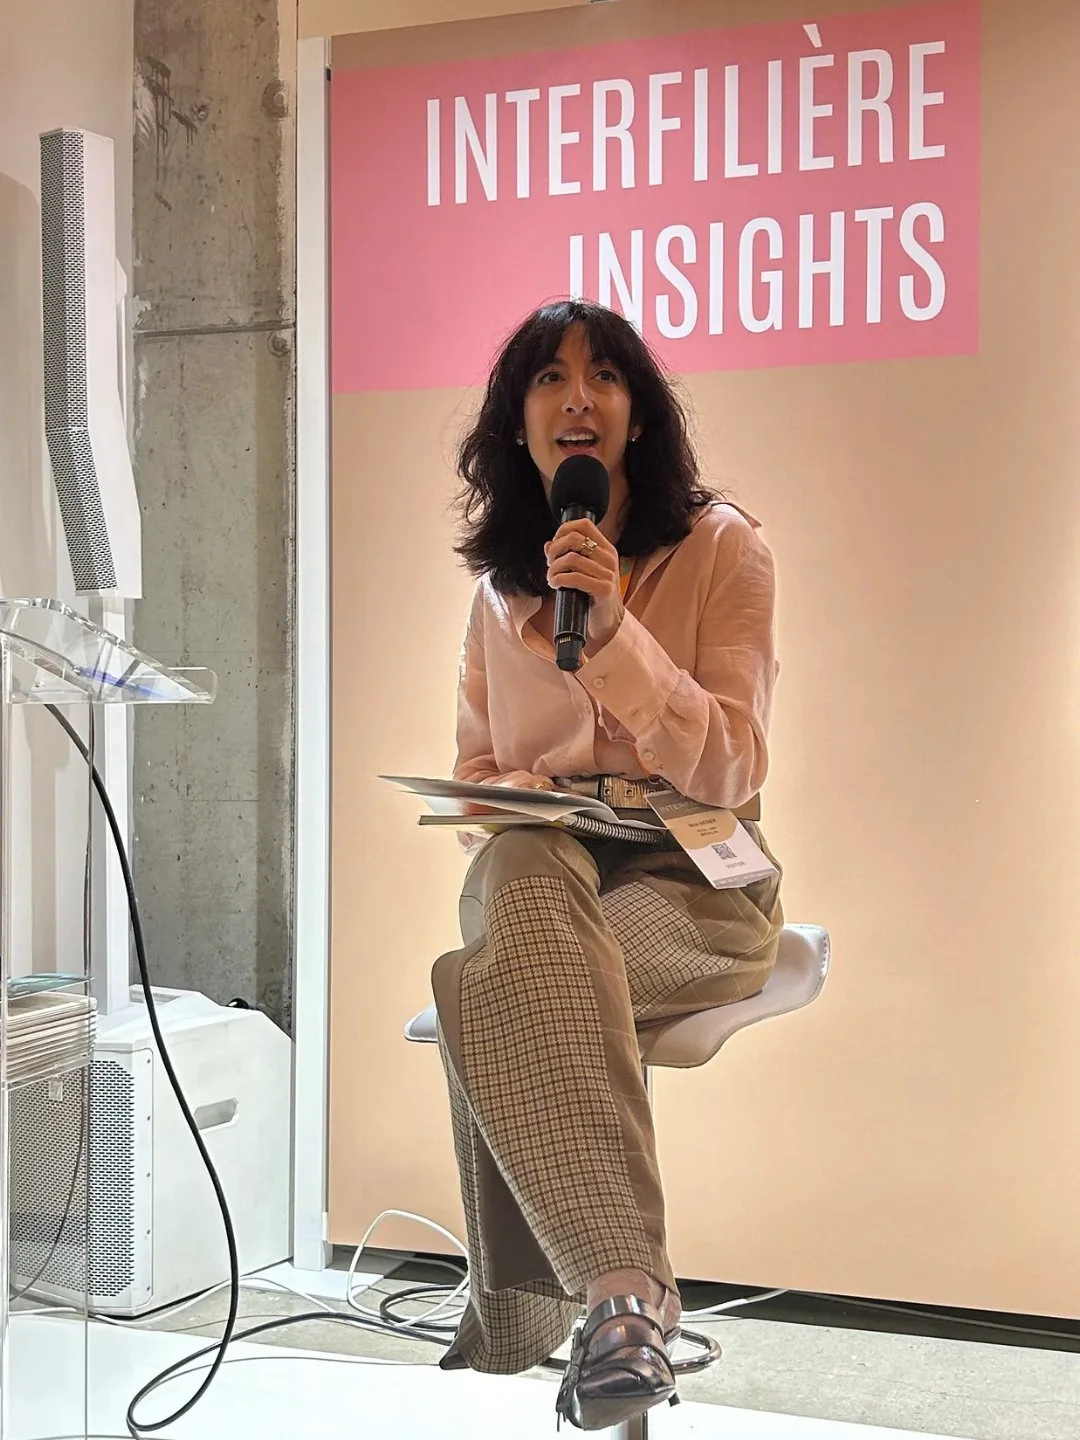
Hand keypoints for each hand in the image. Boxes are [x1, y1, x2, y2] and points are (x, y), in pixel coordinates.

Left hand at [544, 520, 623, 651]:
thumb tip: (548, 545)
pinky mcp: (604, 589)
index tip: (554, 545)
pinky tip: (555, 584)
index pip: (584, 524)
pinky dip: (559, 579)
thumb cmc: (593, 596)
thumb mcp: (583, 572)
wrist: (608, 621)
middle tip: (550, 564)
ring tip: (551, 578)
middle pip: (574, 539)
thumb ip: (568, 556)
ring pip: (572, 559)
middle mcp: (609, 558)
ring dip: (554, 569)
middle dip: (555, 550)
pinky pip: (575, 577)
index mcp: (605, 549)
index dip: (563, 530)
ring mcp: (608, 573)